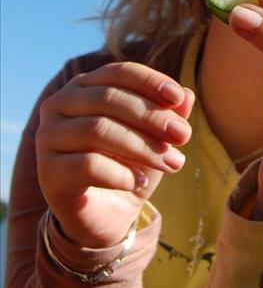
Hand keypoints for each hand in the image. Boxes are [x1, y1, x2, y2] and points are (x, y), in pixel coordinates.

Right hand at [36, 62, 193, 247]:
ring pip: (98, 130)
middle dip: (152, 116)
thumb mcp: (156, 138)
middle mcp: (59, 105)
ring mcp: (48, 137)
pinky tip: (138, 183)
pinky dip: (120, 174)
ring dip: (142, 146)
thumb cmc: (130, 164)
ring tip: (171, 163)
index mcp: (84, 87)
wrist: (107, 215)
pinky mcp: (48, 172)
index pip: (119, 73)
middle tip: (183, 136)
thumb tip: (188, 96)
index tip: (178, 98)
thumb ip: (168, 114)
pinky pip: (87, 165)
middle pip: (109, 99)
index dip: (150, 81)